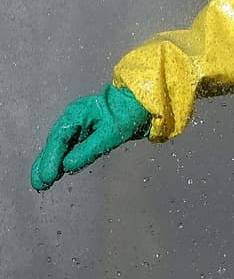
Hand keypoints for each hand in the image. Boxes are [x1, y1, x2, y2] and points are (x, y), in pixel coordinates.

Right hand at [31, 84, 150, 190]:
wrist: (143, 101)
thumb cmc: (129, 111)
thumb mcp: (111, 132)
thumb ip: (89, 149)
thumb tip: (68, 166)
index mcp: (77, 114)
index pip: (59, 139)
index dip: (51, 160)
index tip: (46, 177)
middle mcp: (74, 119)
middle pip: (55, 143)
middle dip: (45, 164)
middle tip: (38, 184)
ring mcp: (79, 125)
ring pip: (59, 146)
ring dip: (50, 163)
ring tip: (42, 183)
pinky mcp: (86, 131)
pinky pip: (69, 146)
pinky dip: (61, 159)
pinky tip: (57, 171)